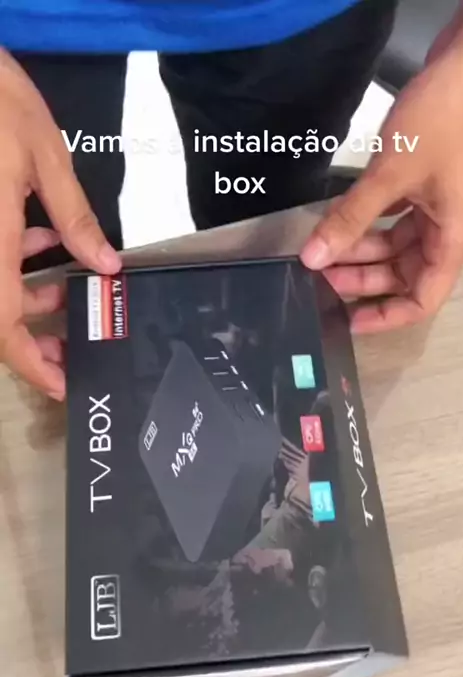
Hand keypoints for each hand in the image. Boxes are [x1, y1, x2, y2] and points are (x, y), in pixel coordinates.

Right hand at [0, 50, 120, 398]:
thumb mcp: (42, 156)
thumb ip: (73, 217)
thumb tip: (104, 266)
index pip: (1, 325)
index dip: (29, 364)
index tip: (59, 385)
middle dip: (36, 332)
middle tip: (78, 338)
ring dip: (29, 293)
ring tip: (72, 285)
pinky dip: (15, 257)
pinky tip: (42, 236)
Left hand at [301, 13, 462, 332]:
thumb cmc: (447, 117)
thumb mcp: (391, 175)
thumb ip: (350, 219)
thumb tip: (313, 257)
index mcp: (452, 238)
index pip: (422, 300)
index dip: (386, 317)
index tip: (348, 321)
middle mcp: (447, 228)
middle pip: (403, 273)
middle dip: (362, 278)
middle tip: (320, 277)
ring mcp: (438, 205)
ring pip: (396, 244)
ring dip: (361, 249)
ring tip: (322, 250)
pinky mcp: (426, 182)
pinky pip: (394, 216)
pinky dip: (369, 221)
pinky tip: (339, 221)